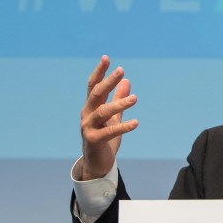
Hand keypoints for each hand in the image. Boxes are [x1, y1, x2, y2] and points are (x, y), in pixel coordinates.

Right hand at [78, 55, 138, 180]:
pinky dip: (123, 126)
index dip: (99, 72)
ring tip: (135, 98)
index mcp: (91, 107)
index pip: (93, 86)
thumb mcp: (113, 117)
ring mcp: (88, 128)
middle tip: (121, 70)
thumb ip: (118, 100)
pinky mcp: (94, 140)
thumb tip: (127, 81)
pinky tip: (136, 123)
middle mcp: (87, 115)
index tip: (106, 58)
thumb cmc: (104, 139)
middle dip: (108, 82)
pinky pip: (109, 132)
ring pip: (103, 112)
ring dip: (119, 104)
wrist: (97, 164)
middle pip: (96, 94)